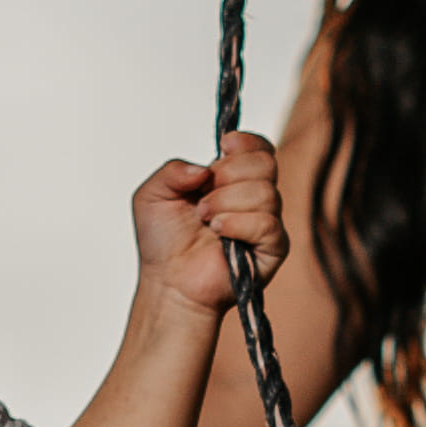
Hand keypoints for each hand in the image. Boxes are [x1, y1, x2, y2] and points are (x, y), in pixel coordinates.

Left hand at [131, 128, 286, 317]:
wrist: (168, 283)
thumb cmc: (162, 243)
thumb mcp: (152, 195)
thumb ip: (173, 169)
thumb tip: (204, 168)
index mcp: (232, 179)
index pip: (259, 148)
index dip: (245, 142)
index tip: (223, 148)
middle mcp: (253, 197)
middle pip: (266, 163)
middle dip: (228, 174)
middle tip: (202, 198)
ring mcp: (266, 222)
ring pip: (265, 192)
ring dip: (226, 202)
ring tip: (205, 219)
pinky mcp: (272, 249)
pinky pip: (267, 224)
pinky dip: (238, 223)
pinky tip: (218, 232)